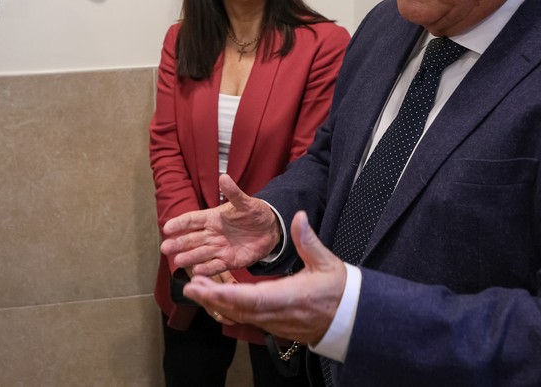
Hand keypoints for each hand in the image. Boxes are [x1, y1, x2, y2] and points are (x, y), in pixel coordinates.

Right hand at [161, 174, 280, 275]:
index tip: (167, 228)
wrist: (271, 229)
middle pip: (192, 239)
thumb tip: (223, 177)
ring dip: (189, 257)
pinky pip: (216, 265)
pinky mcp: (229, 260)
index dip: (179, 223)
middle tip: (165, 248)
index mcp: (212, 218)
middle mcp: (212, 234)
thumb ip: (233, 193)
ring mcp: (220, 248)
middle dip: (178, 243)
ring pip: (201, 253)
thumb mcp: (245, 202)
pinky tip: (197, 271)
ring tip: (178, 261)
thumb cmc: (255, 213)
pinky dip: (207, 268)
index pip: (192, 220)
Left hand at [182, 211, 346, 344]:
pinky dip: (228, 308)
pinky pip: (246, 318)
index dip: (230, 295)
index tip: (210, 288)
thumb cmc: (338, 289)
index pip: (255, 298)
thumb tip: (298, 216)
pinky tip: (214, 298)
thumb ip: (308, 240)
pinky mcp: (273, 325)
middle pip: (240, 309)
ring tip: (195, 289)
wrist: (350, 317)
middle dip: (213, 298)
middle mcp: (278, 313)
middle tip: (190, 287)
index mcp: (290, 296)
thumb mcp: (326, 262)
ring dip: (216, 303)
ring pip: (240, 315)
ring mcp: (275, 322)